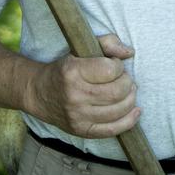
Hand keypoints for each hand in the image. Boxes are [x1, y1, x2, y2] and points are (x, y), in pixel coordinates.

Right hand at [26, 34, 140, 138]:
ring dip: (130, 99)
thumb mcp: (80, 50)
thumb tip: (129, 53)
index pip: (110, 70)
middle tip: (124, 79)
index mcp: (73, 72)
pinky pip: (112, 130)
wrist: (38, 93)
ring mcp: (78, 116)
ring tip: (127, 91)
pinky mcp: (81, 131)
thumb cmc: (64, 69)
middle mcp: (75, 95)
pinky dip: (129, 121)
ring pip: (118, 110)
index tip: (115, 65)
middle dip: (128, 83)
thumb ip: (106, 43)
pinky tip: (135, 111)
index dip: (119, 66)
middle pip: (117, 92)